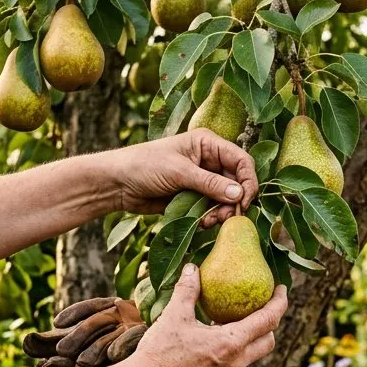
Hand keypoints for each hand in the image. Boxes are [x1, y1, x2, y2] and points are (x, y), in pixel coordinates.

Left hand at [104, 129, 259, 225]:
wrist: (118, 183)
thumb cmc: (144, 166)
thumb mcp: (179, 172)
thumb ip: (210, 183)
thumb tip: (238, 195)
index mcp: (207, 144)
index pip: (241, 160)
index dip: (248, 181)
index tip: (244, 202)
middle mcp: (209, 160)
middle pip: (236, 182)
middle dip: (234, 201)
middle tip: (225, 218)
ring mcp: (202, 179)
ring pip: (226, 198)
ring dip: (222, 212)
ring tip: (210, 222)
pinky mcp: (194, 196)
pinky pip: (212, 208)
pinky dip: (211, 217)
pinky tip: (202, 223)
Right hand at [131, 264, 287, 366]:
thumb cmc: (159, 352)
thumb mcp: (174, 316)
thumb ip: (188, 290)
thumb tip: (193, 268)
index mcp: (230, 343)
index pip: (268, 320)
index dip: (279, 303)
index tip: (282, 290)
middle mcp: (235, 363)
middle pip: (268, 341)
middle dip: (270, 323)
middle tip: (262, 306)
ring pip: (251, 356)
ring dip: (250, 338)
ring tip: (235, 322)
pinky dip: (233, 352)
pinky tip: (216, 343)